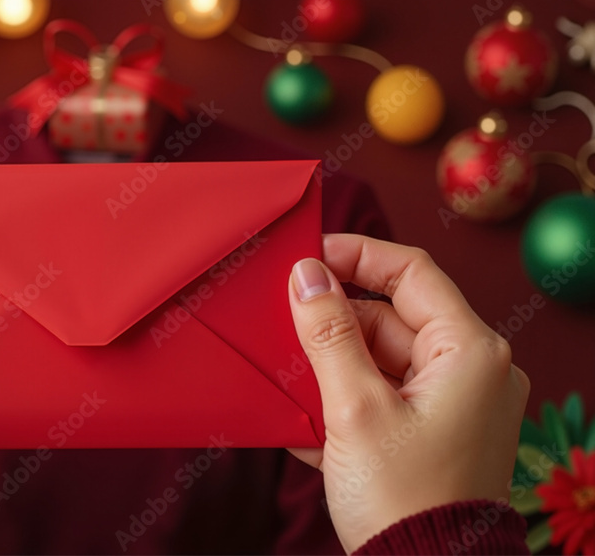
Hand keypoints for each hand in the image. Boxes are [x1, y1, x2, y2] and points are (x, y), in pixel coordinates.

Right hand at [286, 234, 529, 552]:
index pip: (411, 272)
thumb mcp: (354, 408)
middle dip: (334, 323)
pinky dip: (345, 397)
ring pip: (382, 357)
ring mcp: (455, 403)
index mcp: (470, 352)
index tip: (306, 256)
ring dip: (332, 365)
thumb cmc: (402, 500)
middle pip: (391, 317)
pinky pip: (384, 393)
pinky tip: (308, 419)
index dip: (355, 256)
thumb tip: (307, 275)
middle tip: (283, 326)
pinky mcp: (435, 432)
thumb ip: (328, 334)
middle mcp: (472, 371)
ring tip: (291, 381)